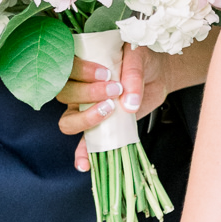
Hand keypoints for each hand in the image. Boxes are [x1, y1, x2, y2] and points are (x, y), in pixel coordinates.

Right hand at [57, 44, 170, 170]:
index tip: (106, 73)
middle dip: (88, 94)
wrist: (156, 75)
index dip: (80, 72)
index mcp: (81, 63)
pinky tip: (84, 164)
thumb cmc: (141, 61)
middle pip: (64, 94)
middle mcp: (77, 86)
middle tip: (115, 89)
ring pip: (68, 120)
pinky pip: (83, 143)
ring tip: (110, 111)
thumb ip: (132, 75)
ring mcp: (84, 109)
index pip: (66, 67)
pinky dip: (82, 154)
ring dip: (85, 119)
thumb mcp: (138, 57)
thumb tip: (128, 104)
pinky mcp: (98, 126)